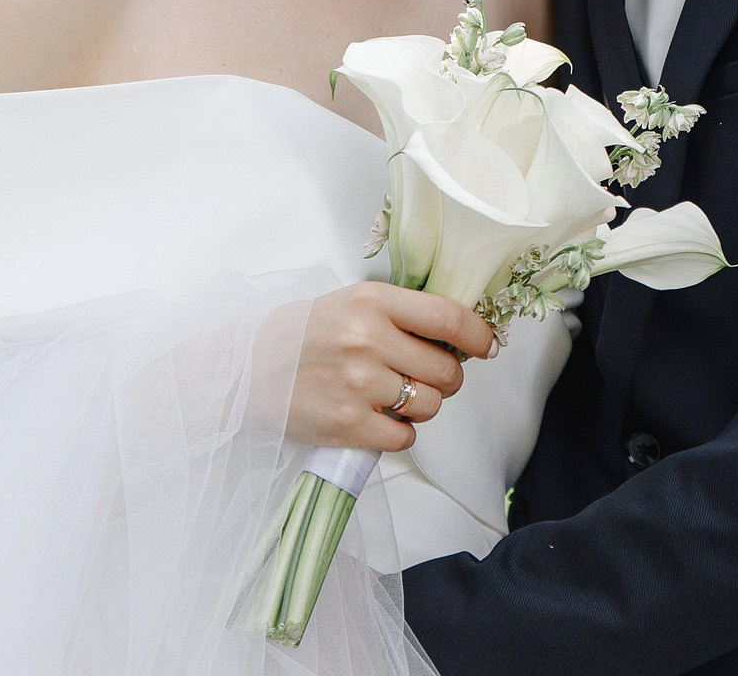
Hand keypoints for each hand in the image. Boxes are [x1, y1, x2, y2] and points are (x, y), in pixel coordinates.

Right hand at [288, 283, 499, 452]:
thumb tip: (461, 336)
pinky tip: (379, 417)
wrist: (250, 368)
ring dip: (422, 406)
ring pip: (429, 405)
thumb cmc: (308, 334)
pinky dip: (399, 432)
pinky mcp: (347, 424)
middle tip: (425, 376)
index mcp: (373, 301)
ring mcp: (358, 384)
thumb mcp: (353, 303)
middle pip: (446, 370)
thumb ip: (402, 314)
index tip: (487, 346)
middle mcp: (367, 340)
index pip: (447, 317)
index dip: (477, 335)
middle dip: (446, 377)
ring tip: (395, 396)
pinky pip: (404, 437)